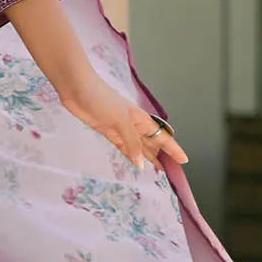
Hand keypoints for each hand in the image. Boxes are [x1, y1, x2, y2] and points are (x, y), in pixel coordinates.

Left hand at [58, 70, 188, 171]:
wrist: (77, 89)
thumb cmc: (101, 99)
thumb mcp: (121, 120)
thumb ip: (132, 142)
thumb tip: (141, 163)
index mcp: (141, 119)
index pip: (162, 137)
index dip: (173, 149)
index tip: (184, 160)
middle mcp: (134, 125)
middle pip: (153, 143)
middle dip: (163, 156)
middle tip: (173, 172)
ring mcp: (120, 129)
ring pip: (139, 147)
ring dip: (148, 157)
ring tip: (159, 171)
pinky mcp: (107, 132)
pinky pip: (124, 147)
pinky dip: (131, 155)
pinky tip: (136, 163)